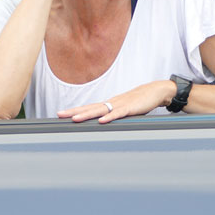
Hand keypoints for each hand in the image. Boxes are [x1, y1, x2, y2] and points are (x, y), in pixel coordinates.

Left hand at [57, 80, 175, 122]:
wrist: (154, 92)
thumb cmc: (138, 102)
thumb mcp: (123, 110)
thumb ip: (114, 115)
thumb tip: (104, 123)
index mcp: (108, 104)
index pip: (88, 107)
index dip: (75, 110)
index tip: (61, 113)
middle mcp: (110, 103)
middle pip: (89, 108)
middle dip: (74, 111)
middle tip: (59, 114)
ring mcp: (119, 104)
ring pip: (100, 110)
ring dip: (87, 115)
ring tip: (74, 119)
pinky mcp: (129, 108)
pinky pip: (117, 113)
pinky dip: (109, 117)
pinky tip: (102, 121)